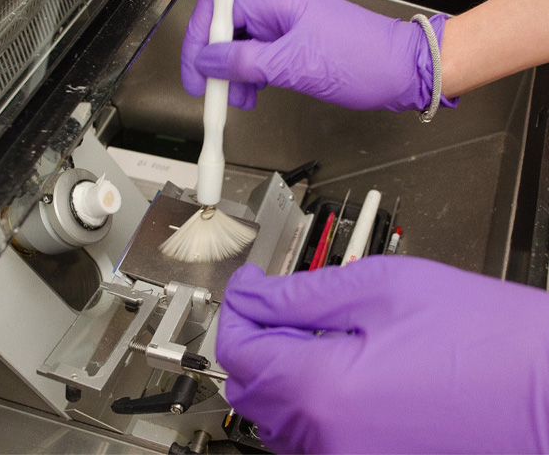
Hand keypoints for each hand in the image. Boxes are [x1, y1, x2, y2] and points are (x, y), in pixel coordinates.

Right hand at [182, 0, 457, 110]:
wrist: (402, 72)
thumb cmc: (362, 59)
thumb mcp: (294, 64)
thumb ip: (245, 62)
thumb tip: (208, 60)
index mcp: (278, 0)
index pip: (220, 10)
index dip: (199, 41)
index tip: (194, 71)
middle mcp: (280, 10)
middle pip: (228, 30)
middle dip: (215, 63)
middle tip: (212, 91)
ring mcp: (287, 29)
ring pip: (243, 48)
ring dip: (233, 75)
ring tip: (238, 99)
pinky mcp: (295, 48)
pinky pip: (261, 60)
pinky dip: (251, 79)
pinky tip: (252, 94)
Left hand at [216, 259, 548, 453]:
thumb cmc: (488, 337)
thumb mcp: (383, 287)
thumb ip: (302, 292)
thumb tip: (255, 293)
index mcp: (326, 390)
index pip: (240, 350)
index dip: (236, 310)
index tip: (248, 287)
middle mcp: (330, 443)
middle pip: (252, 389)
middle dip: (253, 339)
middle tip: (272, 302)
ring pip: (278, 419)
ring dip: (279, 370)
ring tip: (306, 328)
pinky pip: (315, 440)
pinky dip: (308, 402)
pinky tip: (334, 365)